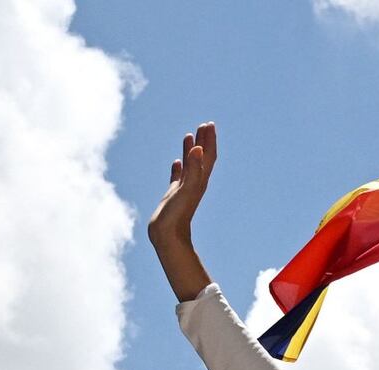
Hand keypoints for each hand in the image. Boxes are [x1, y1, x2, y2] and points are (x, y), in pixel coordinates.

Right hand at [147, 122, 217, 246]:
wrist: (168, 235)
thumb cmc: (178, 214)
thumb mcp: (187, 189)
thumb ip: (194, 169)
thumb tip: (199, 148)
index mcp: (200, 180)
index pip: (208, 155)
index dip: (210, 140)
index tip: (209, 124)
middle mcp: (194, 182)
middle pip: (201, 157)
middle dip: (203, 141)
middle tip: (204, 125)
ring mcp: (184, 188)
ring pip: (189, 165)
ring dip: (190, 150)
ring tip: (189, 136)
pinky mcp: (173, 195)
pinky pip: (177, 177)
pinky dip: (178, 167)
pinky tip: (176, 162)